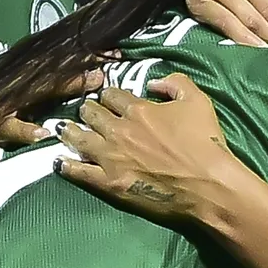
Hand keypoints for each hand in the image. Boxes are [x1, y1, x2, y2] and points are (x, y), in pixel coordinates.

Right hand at [0, 63, 106, 182]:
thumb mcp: (15, 112)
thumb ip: (42, 102)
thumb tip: (80, 88)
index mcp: (21, 86)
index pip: (57, 68)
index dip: (85, 59)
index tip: (116, 53)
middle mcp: (12, 90)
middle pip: (52, 73)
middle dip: (83, 66)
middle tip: (112, 61)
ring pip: (35, 93)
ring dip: (62, 88)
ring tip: (87, 84)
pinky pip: (7, 128)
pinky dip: (24, 130)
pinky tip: (42, 134)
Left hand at [55, 74, 250, 222]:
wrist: (208, 185)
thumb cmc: (206, 143)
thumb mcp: (198, 100)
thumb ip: (176, 82)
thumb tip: (153, 83)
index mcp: (139, 110)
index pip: (113, 95)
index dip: (109, 95)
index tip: (108, 98)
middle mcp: (119, 130)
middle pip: (92, 114)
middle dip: (88, 110)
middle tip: (85, 111)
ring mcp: (110, 157)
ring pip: (79, 138)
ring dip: (70, 131)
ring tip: (63, 129)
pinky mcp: (109, 182)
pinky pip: (79, 172)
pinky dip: (66, 165)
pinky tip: (59, 162)